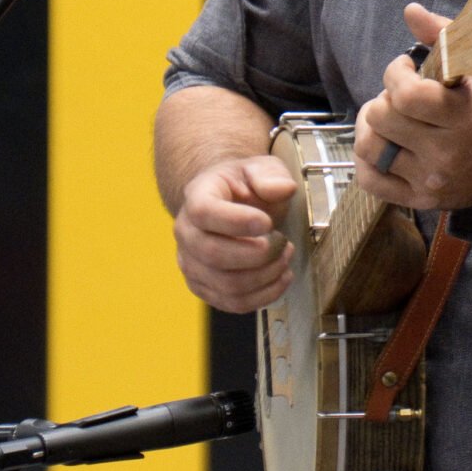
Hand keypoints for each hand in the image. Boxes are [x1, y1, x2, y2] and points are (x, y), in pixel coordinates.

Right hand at [172, 155, 297, 312]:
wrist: (230, 204)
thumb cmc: (245, 186)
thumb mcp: (261, 168)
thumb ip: (271, 175)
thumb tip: (282, 189)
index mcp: (197, 196)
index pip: (204, 212)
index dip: (236, 221)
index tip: (267, 223)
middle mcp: (186, 232)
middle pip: (212, 254)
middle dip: (258, 253)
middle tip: (283, 243)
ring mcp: (191, 263)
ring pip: (225, 284)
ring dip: (265, 276)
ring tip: (285, 258)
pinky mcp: (204, 286)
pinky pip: (232, 302)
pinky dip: (263, 296)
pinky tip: (280, 278)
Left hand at [352, 2, 471, 209]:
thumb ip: (446, 37)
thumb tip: (411, 11)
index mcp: (466, 116)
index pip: (406, 95)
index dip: (396, 73)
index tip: (407, 68)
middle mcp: (447, 152)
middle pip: (382, 118)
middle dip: (385, 96)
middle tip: (402, 94)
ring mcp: (432, 179)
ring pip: (370, 148)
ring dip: (372, 126)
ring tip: (390, 118)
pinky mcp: (422, 199)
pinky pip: (371, 181)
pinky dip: (368, 161)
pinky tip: (385, 144)